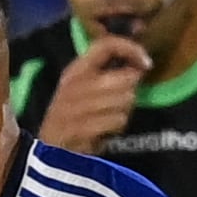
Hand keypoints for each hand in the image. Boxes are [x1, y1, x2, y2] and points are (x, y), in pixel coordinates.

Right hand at [38, 32, 151, 151]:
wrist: (50, 152)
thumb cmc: (73, 117)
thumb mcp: (82, 89)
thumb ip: (108, 73)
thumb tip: (141, 64)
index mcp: (75, 71)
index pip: (106, 45)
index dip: (131, 49)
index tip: (145, 64)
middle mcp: (74, 85)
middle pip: (125, 78)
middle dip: (130, 91)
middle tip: (118, 102)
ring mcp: (76, 107)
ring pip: (126, 99)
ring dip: (124, 111)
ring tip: (108, 118)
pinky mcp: (81, 128)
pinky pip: (117, 120)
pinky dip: (116, 127)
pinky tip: (104, 131)